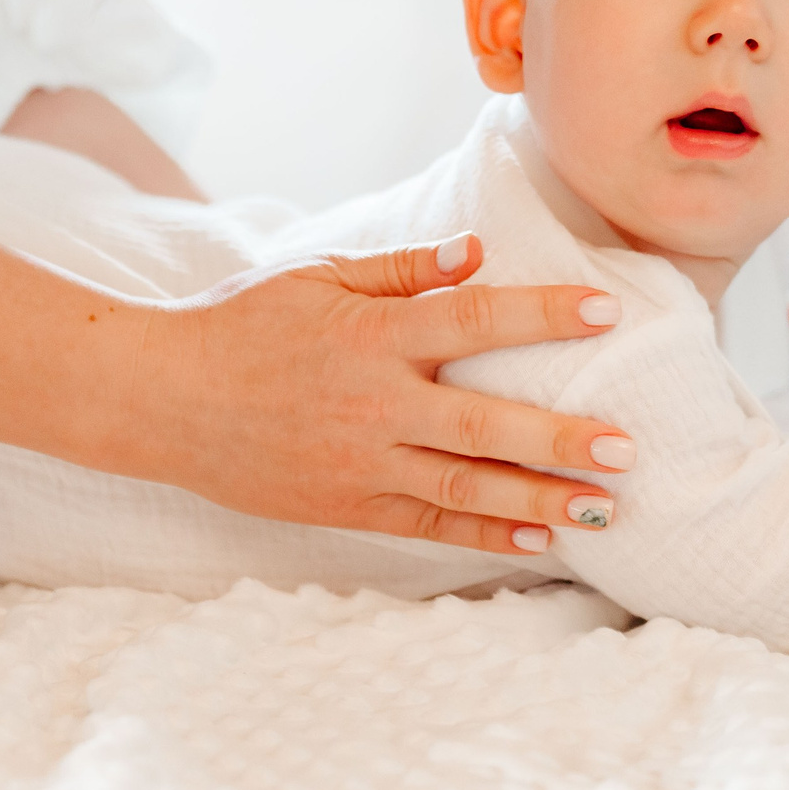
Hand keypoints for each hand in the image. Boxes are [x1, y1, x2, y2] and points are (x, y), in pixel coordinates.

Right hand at [141, 234, 635, 554]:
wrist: (165, 399)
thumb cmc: (243, 323)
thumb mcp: (316, 275)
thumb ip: (401, 268)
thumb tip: (476, 251)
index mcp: (370, 334)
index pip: (471, 319)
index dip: (540, 313)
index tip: (602, 312)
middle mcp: (374, 403)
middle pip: (483, 423)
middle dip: (558, 437)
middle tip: (623, 445)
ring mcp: (361, 461)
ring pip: (466, 487)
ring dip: (539, 497)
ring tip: (601, 505)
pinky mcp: (347, 505)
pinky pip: (428, 523)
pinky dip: (485, 533)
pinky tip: (537, 537)